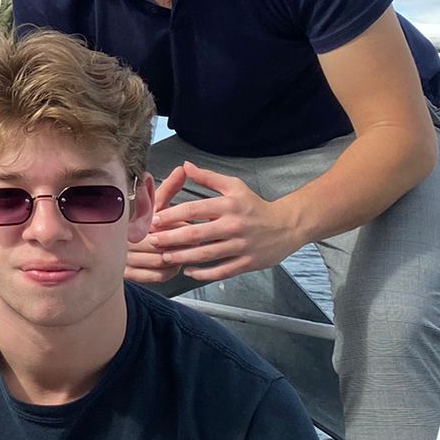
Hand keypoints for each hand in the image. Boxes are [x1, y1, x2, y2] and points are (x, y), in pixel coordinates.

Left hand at [130, 161, 295, 283]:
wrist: (287, 225)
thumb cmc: (255, 206)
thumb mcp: (234, 187)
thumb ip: (208, 177)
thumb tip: (185, 166)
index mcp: (228, 205)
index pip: (194, 209)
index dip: (172, 215)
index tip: (154, 219)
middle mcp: (234, 225)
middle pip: (196, 234)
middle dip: (171, 238)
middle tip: (152, 241)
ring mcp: (241, 246)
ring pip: (206, 255)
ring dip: (182, 258)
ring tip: (165, 257)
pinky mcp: (247, 263)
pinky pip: (221, 271)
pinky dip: (203, 274)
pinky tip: (188, 271)